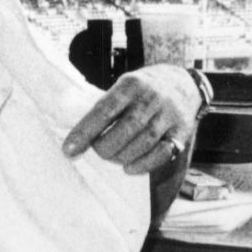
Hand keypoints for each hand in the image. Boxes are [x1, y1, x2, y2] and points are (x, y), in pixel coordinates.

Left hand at [61, 65, 197, 173]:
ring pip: (144, 142)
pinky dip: (143, 165)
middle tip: (97, 152)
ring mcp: (169, 115)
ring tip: (112, 158)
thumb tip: (77, 137)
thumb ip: (105, 106)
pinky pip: (163, 153)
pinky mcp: (182, 132)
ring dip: (122, 156)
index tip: (68, 150)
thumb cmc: (142, 91)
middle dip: (106, 147)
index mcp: (131, 84)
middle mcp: (152, 98)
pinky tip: (129, 168)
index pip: (105, 109)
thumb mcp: (124, 86)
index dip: (85, 131)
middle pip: (126, 128)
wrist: (183, 83)